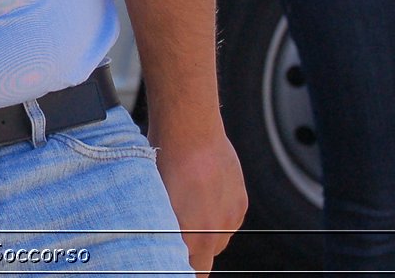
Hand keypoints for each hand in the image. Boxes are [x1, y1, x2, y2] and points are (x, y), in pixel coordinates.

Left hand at [152, 125, 246, 275]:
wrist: (189, 130)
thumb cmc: (163, 161)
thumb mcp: (154, 199)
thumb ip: (162, 227)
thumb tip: (160, 239)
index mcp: (187, 236)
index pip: (188, 270)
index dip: (177, 265)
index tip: (170, 260)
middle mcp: (212, 233)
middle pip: (204, 260)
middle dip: (191, 254)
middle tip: (177, 235)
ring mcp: (229, 219)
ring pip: (218, 242)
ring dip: (205, 234)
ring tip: (189, 208)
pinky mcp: (240, 205)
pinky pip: (229, 222)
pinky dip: (218, 217)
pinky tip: (203, 197)